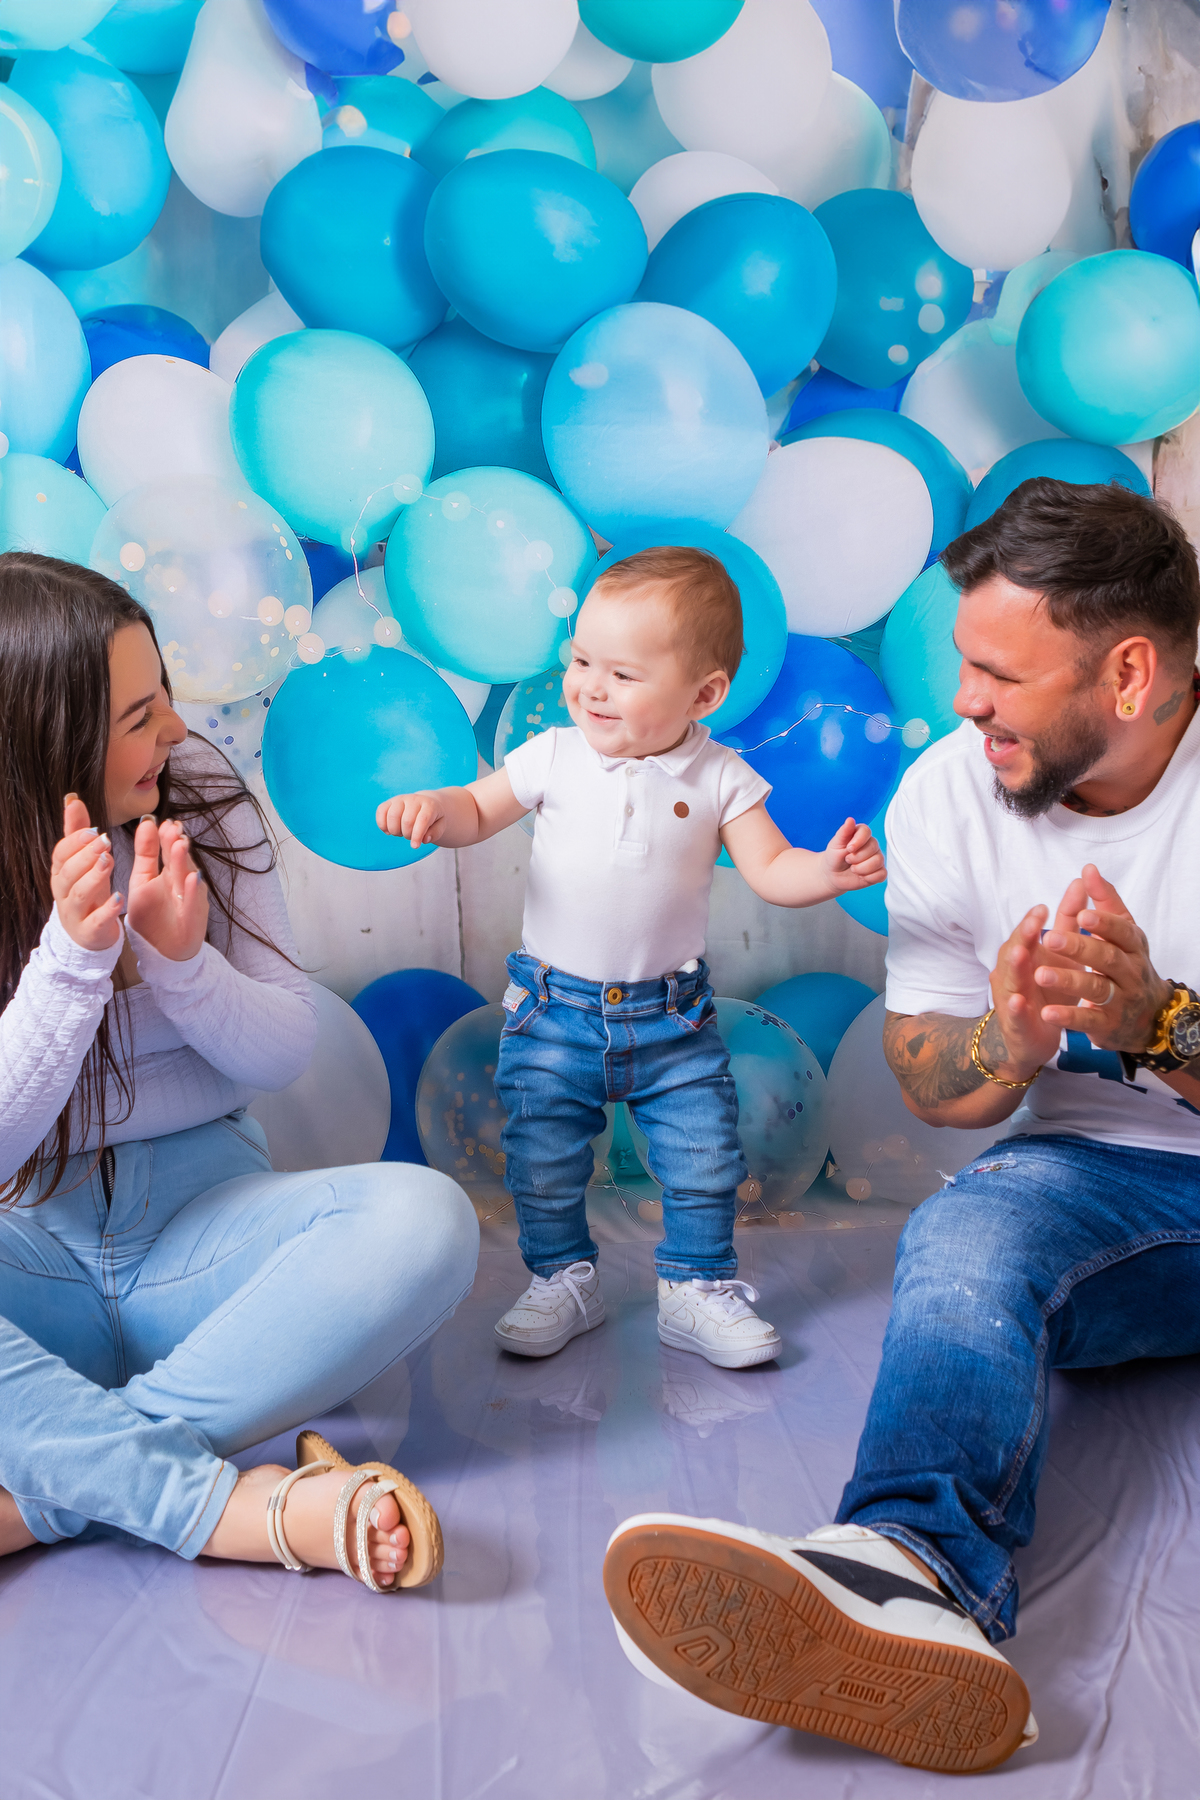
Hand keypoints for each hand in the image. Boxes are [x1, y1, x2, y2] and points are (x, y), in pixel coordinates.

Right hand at [50, 795, 123, 952]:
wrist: (87, 934)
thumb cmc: (86, 892)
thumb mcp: (82, 862)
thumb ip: (77, 833)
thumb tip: (72, 799)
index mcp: (61, 873)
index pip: (61, 854)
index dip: (75, 842)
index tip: (94, 830)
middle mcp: (64, 892)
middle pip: (69, 872)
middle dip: (86, 856)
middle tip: (105, 842)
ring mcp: (75, 913)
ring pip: (80, 894)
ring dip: (94, 877)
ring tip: (109, 862)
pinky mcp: (89, 931)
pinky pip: (96, 921)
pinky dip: (106, 910)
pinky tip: (119, 898)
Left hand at [124, 816, 208, 961]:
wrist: (163, 952)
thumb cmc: (153, 917)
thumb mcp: (142, 881)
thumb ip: (146, 854)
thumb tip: (147, 822)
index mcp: (169, 874)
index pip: (168, 851)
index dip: (166, 837)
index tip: (163, 822)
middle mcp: (183, 884)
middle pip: (179, 861)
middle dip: (176, 844)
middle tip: (173, 828)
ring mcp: (190, 900)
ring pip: (188, 878)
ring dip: (184, 862)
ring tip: (179, 845)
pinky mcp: (194, 919)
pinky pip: (194, 904)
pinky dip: (193, 892)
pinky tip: (191, 878)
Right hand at [376, 790, 446, 848]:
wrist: (427, 803)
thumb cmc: (434, 818)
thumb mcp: (441, 825)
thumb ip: (435, 833)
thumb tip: (424, 839)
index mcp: (429, 805)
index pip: (422, 819)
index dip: (417, 834)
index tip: (415, 846)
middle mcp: (413, 799)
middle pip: (406, 820)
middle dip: (407, 834)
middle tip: (410, 836)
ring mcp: (400, 799)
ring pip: (392, 816)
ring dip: (395, 830)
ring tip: (401, 832)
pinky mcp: (389, 802)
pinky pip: (381, 811)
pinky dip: (382, 824)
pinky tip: (389, 830)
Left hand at [822, 818, 885, 891]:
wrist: (832, 875)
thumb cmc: (834, 857)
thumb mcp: (835, 844)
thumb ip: (844, 832)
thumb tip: (850, 819)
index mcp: (861, 834)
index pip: (867, 831)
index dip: (859, 840)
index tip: (848, 849)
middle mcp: (872, 845)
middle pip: (873, 847)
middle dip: (857, 857)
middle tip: (847, 860)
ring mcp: (877, 858)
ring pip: (878, 861)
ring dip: (862, 868)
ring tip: (853, 869)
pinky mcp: (879, 872)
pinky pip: (882, 874)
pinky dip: (869, 877)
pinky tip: (861, 876)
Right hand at [986, 885, 1086, 1077]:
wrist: (1032, 1036)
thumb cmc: (1048, 989)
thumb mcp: (1063, 954)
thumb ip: (1069, 920)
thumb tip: (1081, 883)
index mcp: (1025, 954)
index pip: (1027, 933)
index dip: (1033, 921)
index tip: (1044, 906)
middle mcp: (1012, 972)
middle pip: (1014, 949)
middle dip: (1022, 936)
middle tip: (1034, 922)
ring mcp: (1010, 997)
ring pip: (1010, 978)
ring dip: (1015, 965)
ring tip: (1023, 952)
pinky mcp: (1015, 1023)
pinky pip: (1013, 1014)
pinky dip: (1015, 1007)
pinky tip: (1020, 1000)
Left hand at [1034, 864, 1170, 1053]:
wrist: (1150, 1017)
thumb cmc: (1128, 965)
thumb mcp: (1124, 934)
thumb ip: (1106, 903)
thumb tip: (1088, 870)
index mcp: (1134, 947)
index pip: (1123, 931)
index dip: (1104, 923)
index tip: (1082, 913)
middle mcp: (1131, 973)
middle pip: (1107, 958)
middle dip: (1079, 947)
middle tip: (1049, 938)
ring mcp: (1121, 1000)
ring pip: (1096, 988)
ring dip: (1068, 981)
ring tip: (1040, 974)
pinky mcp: (1108, 1025)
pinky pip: (1088, 1020)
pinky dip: (1068, 1016)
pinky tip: (1047, 1013)